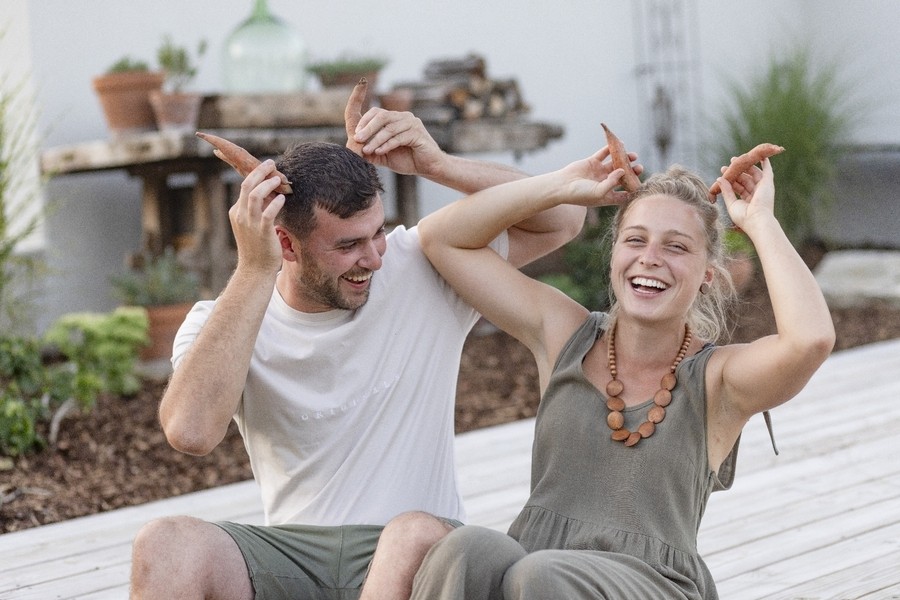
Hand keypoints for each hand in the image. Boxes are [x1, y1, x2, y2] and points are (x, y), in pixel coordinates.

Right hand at [228, 159, 285, 273]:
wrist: (255, 269)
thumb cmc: (258, 246)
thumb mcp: (253, 224)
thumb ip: (258, 209)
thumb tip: (271, 193)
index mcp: (236, 212)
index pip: (244, 187)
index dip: (256, 175)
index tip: (267, 168)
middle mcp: (240, 215)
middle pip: (246, 185)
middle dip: (259, 171)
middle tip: (271, 164)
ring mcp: (250, 223)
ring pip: (254, 195)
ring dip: (267, 184)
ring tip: (278, 179)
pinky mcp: (262, 232)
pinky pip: (268, 213)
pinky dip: (275, 203)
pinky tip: (282, 199)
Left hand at [351, 108, 443, 176]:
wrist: (429, 168)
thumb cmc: (407, 160)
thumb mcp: (383, 155)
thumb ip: (370, 151)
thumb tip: (353, 150)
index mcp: (394, 119)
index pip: (376, 111)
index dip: (364, 115)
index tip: (355, 126)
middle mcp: (403, 117)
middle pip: (381, 116)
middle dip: (367, 128)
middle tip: (357, 139)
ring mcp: (412, 123)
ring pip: (389, 127)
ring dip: (375, 139)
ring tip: (366, 150)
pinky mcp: (418, 133)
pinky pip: (399, 137)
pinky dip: (387, 144)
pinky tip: (380, 151)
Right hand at [557, 146, 642, 207]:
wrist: (562, 186)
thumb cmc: (579, 194)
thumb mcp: (598, 193)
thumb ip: (612, 182)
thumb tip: (622, 170)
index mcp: (607, 196)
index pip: (624, 194)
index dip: (633, 190)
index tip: (641, 186)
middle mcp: (605, 183)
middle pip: (623, 177)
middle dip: (632, 172)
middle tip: (639, 168)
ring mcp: (599, 172)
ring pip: (616, 164)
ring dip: (625, 159)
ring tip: (633, 156)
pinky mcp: (593, 162)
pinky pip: (604, 154)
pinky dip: (611, 148)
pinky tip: (621, 144)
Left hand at [717, 158, 774, 230]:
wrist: (757, 220)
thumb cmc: (744, 217)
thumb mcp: (731, 203)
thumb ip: (726, 191)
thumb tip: (719, 179)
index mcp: (748, 201)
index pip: (738, 187)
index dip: (731, 180)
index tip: (722, 172)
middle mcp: (756, 194)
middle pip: (745, 179)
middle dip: (737, 171)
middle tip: (729, 163)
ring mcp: (763, 188)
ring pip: (754, 174)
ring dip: (747, 166)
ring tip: (737, 158)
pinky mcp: (768, 183)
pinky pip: (767, 170)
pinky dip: (765, 163)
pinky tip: (761, 156)